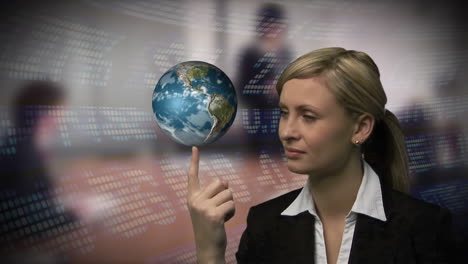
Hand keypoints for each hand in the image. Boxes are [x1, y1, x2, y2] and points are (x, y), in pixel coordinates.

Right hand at [187, 146, 234, 263]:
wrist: (207, 247)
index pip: (193, 176)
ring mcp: (203, 207)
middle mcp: (195, 200)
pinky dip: (232, 212)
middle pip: (220, 182)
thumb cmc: (210, 226)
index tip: (195, 147)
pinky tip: (224, 221)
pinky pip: (231, 204)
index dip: (195, 161)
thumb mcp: (208, 208)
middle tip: (220, 207)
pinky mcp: (213, 214)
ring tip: (222, 216)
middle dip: (225, 193)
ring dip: (230, 204)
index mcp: (192, 198)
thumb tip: (225, 181)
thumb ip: (214, 194)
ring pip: (228, 193)